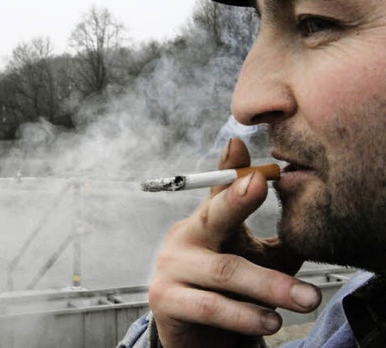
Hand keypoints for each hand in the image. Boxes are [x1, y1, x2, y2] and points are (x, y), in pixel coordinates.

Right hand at [149, 138, 321, 347]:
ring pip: (224, 270)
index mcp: (205, 223)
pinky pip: (210, 307)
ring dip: (268, 285)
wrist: (192, 334)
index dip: (230, 169)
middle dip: (239, 200)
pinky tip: (269, 321)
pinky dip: (243, 316)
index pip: (217, 189)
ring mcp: (171, 267)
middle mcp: (184, 238)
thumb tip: (309, 210)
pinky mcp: (166, 300)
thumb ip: (278, 237)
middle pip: (213, 216)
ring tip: (304, 298)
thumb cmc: (227, 290)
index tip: (241, 147)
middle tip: (263, 185)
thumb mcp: (253, 259)